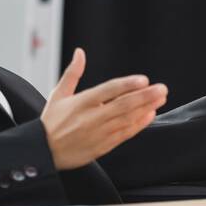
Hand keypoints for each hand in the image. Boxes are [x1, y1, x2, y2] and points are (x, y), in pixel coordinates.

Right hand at [41, 47, 167, 170]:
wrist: (44, 153)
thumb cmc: (51, 122)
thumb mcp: (58, 95)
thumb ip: (72, 73)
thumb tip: (80, 52)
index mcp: (81, 102)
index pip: (108, 91)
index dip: (127, 85)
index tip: (144, 80)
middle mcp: (91, 117)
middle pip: (123, 105)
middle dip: (145, 96)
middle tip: (162, 88)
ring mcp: (98, 133)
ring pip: (127, 119)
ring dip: (146, 108)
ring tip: (160, 98)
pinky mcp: (103, 146)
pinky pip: (125, 134)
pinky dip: (139, 125)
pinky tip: (150, 115)